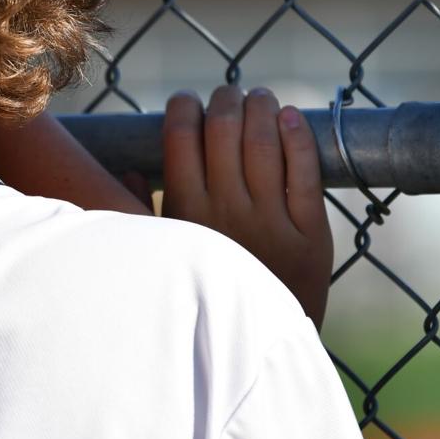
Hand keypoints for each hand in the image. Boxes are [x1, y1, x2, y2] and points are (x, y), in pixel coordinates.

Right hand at [161, 85, 332, 327]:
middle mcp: (226, 211)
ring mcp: (270, 221)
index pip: (180, 137)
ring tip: (259, 97)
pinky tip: (291, 117)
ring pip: (264, 143)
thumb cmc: (206, 289)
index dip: (183, 108)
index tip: (186, 101)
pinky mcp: (311, 234)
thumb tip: (128, 170)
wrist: (260, 345)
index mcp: (185, 212)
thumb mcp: (167, 253)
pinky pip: (306, 173)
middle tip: (227, 93)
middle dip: (224, 100)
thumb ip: (146, 212)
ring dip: (261, 107)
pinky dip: (299, 137)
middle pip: (224, 130)